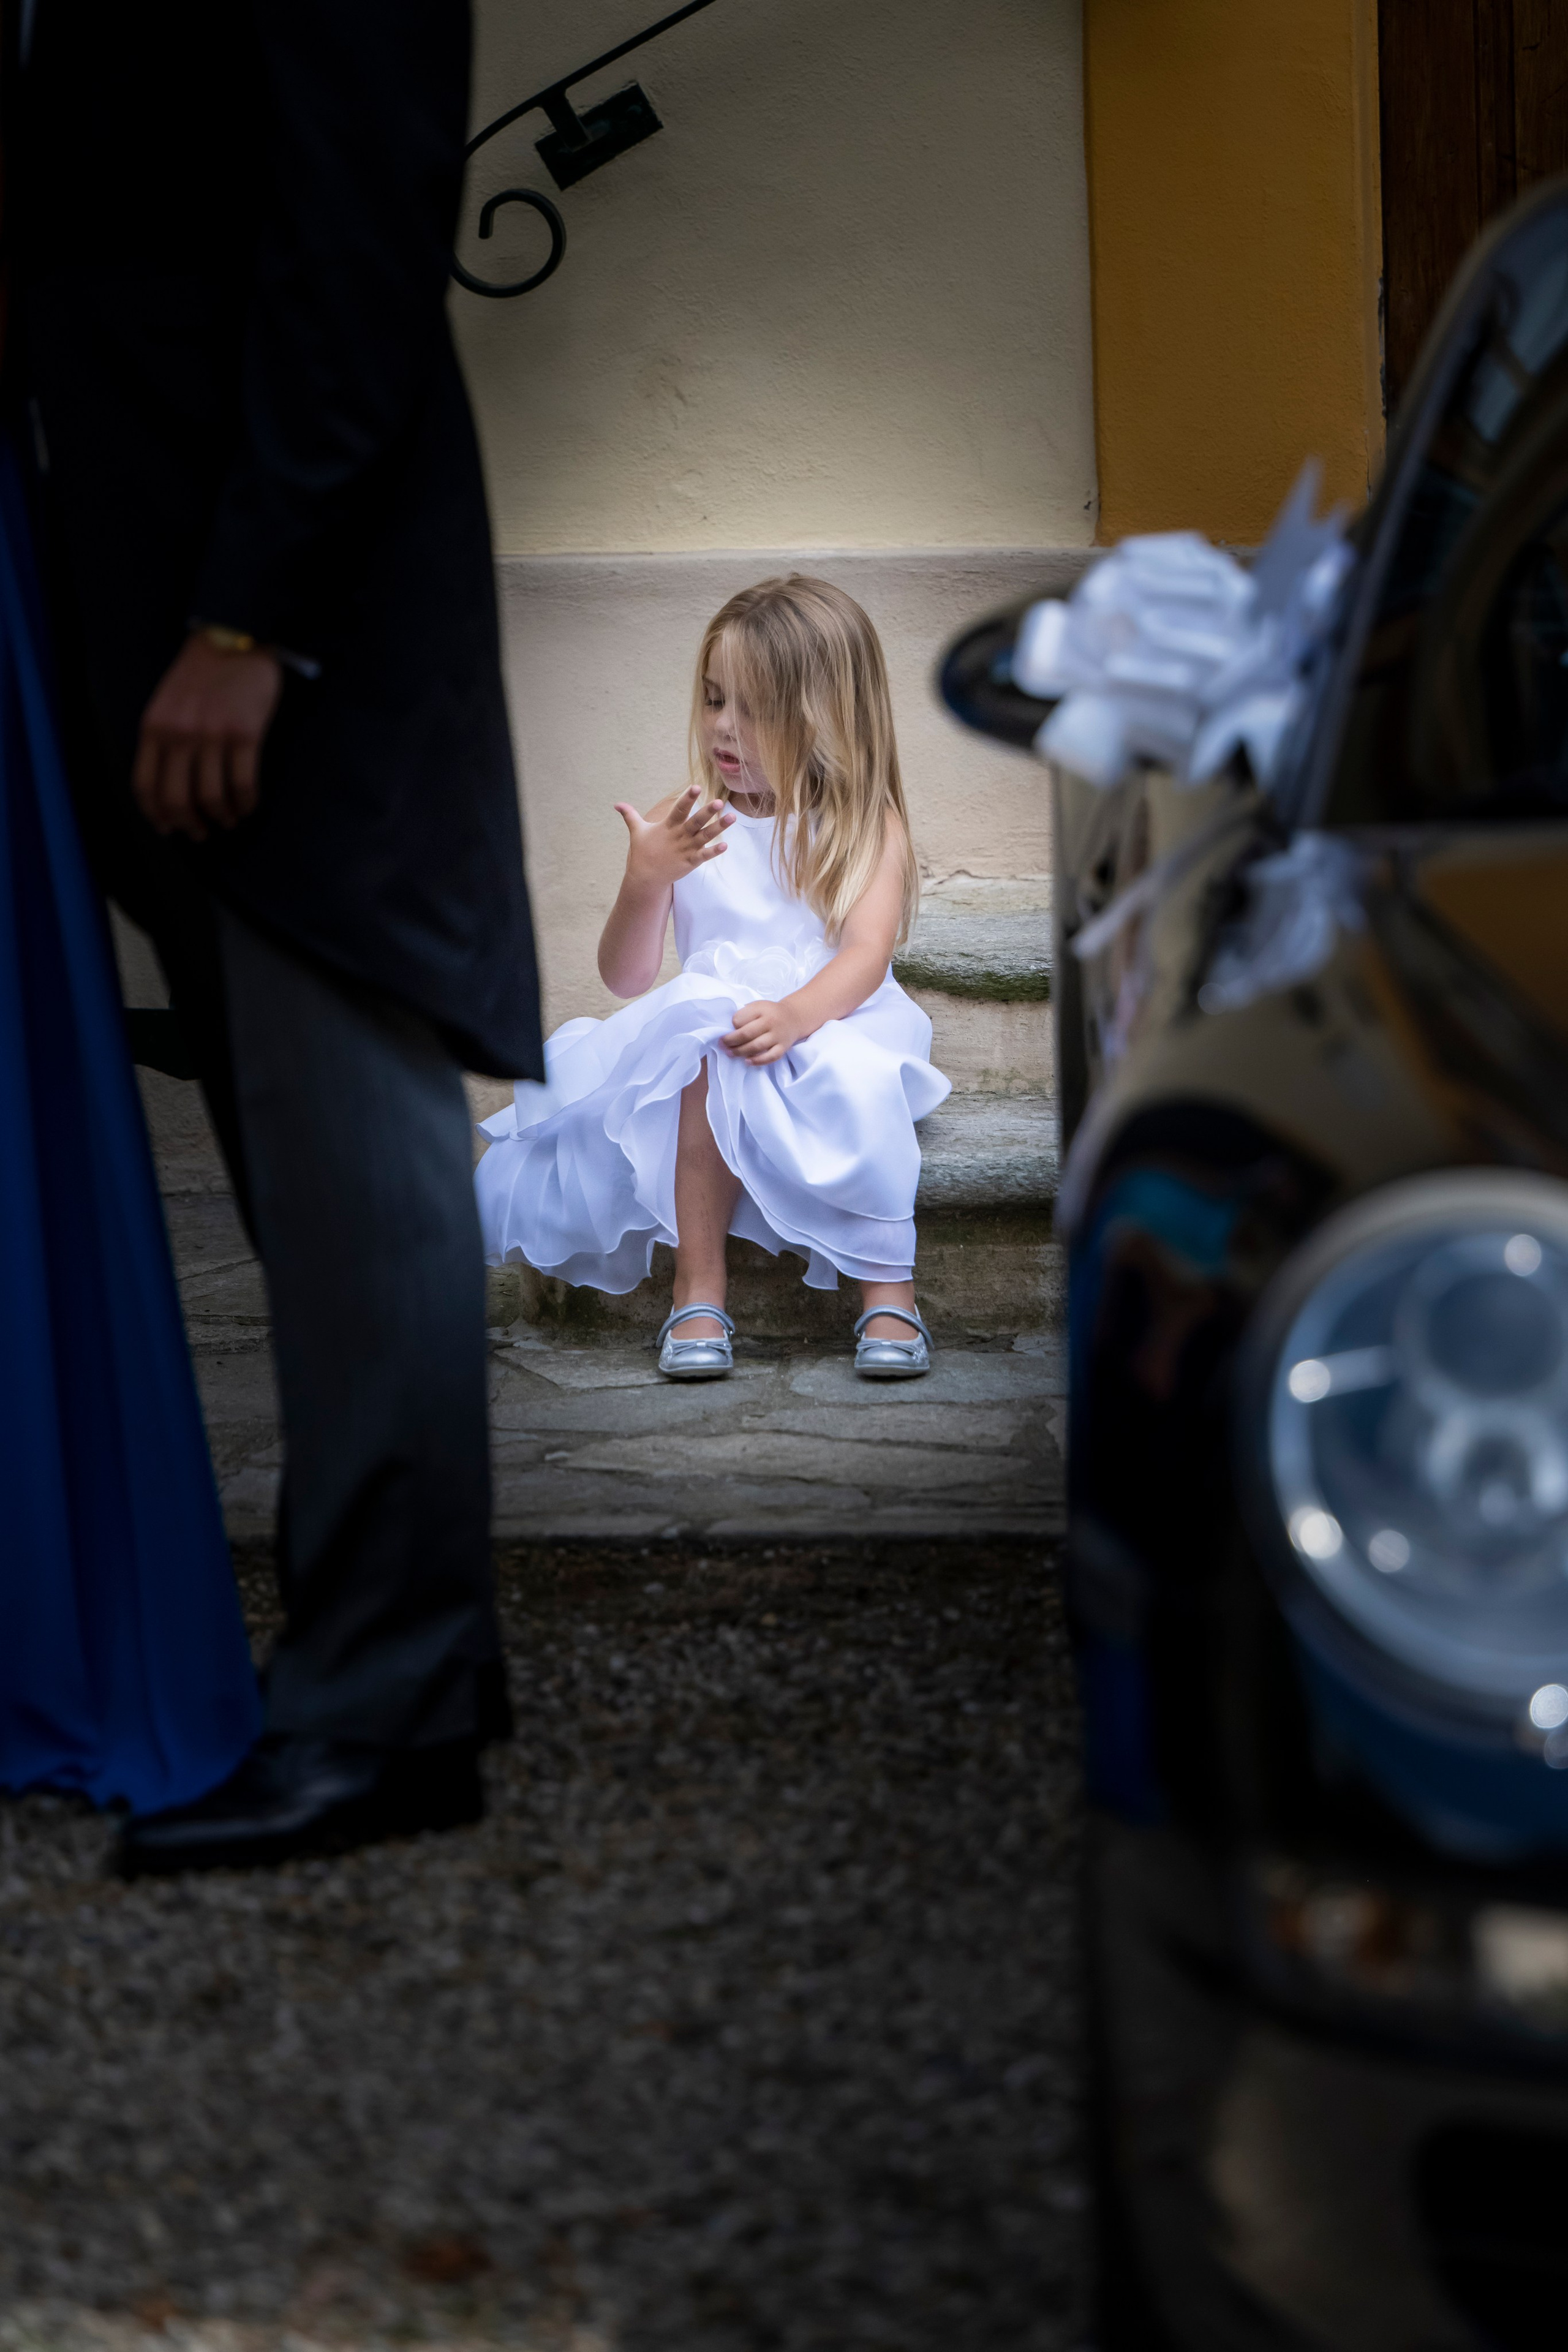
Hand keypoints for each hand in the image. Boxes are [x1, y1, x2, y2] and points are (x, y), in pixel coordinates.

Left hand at [133, 635, 283, 839]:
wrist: (234, 638)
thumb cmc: (202, 673)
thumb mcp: (167, 702)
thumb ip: (162, 738)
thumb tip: (169, 785)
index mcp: (154, 727)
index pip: (145, 786)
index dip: (156, 816)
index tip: (168, 829)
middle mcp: (179, 733)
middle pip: (177, 799)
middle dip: (189, 825)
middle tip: (201, 832)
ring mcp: (212, 735)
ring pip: (211, 797)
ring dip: (221, 817)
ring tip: (228, 819)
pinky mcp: (244, 734)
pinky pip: (243, 784)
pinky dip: (245, 804)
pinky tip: (247, 806)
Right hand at [613, 783, 732, 889]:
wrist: (645, 877)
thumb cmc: (642, 852)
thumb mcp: (636, 831)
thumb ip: (630, 815)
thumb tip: (616, 804)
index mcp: (667, 826)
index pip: (679, 809)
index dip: (688, 798)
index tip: (697, 787)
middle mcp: (678, 836)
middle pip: (695, 822)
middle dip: (707, 812)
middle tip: (719, 802)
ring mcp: (685, 850)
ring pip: (704, 837)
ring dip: (718, 828)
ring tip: (733, 818)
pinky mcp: (690, 862)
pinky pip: (704, 856)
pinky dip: (714, 851)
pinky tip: (726, 845)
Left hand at [721, 998, 808, 1065]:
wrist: (793, 1017)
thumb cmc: (770, 1013)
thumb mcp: (757, 1006)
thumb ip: (745, 1015)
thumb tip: (731, 1030)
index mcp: (761, 1009)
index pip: (740, 1019)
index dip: (732, 1025)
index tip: (728, 1029)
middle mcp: (771, 1022)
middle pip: (746, 1034)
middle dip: (731, 1041)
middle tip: (722, 1044)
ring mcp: (778, 1036)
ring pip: (757, 1047)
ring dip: (740, 1051)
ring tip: (730, 1053)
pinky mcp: (783, 1047)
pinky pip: (770, 1057)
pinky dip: (758, 1061)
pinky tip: (747, 1061)